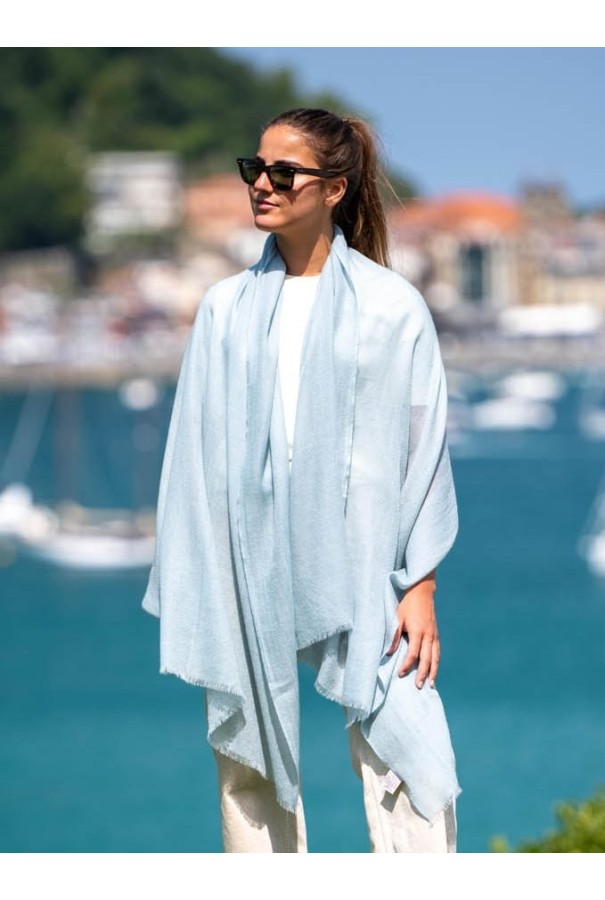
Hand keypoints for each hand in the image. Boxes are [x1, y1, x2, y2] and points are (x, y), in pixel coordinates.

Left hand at [385, 570, 439, 689]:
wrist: (422, 591)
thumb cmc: (407, 604)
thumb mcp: (397, 617)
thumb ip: (394, 635)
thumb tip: (389, 653)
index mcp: (418, 631)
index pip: (413, 653)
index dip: (407, 665)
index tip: (400, 674)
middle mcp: (428, 634)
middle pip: (427, 659)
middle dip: (423, 674)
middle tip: (418, 686)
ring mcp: (434, 634)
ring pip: (435, 657)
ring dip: (433, 672)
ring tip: (431, 685)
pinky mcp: (436, 633)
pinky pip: (438, 651)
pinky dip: (436, 662)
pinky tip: (434, 670)